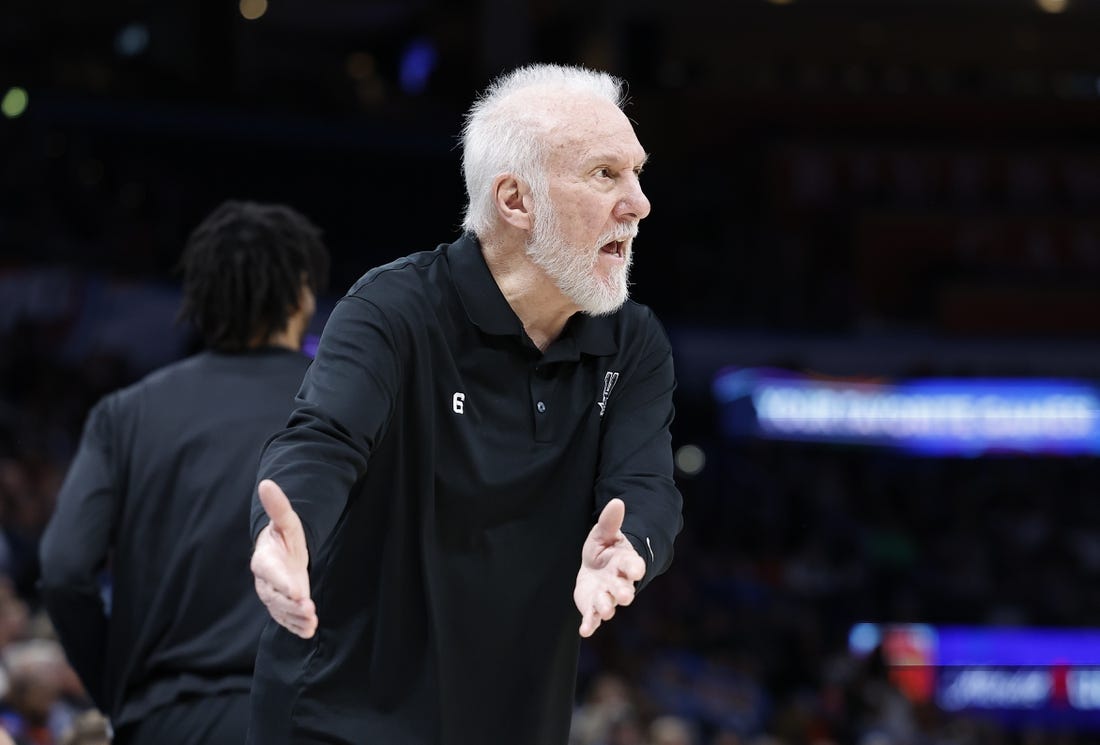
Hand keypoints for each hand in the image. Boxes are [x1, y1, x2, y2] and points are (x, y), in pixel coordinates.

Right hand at [251, 479, 317, 638]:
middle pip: (275, 597)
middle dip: (291, 605)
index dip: (283, 582)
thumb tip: (266, 483)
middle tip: (308, 609)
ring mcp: (272, 597)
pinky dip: (296, 626)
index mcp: (264, 561)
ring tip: (311, 622)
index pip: (271, 573)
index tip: (299, 591)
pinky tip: (309, 630)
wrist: (281, 553)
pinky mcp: (281, 607)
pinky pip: (286, 619)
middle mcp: (265, 582)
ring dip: (295, 618)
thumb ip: (278, 506)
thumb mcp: (286, 521)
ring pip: (281, 611)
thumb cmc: (284, 537)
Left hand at [573, 498, 645, 637]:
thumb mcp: (604, 532)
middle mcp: (619, 582)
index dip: (635, 567)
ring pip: (609, 605)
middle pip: (624, 589)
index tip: (637, 570)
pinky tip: (584, 630)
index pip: (633, 565)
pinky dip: (590, 624)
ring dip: (607, 608)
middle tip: (625, 596)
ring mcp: (607, 596)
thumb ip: (610, 521)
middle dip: (623, 592)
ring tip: (605, 611)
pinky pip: (593, 618)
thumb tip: (617, 501)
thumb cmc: (605, 548)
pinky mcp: (594, 607)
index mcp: (625, 563)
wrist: (597, 567)